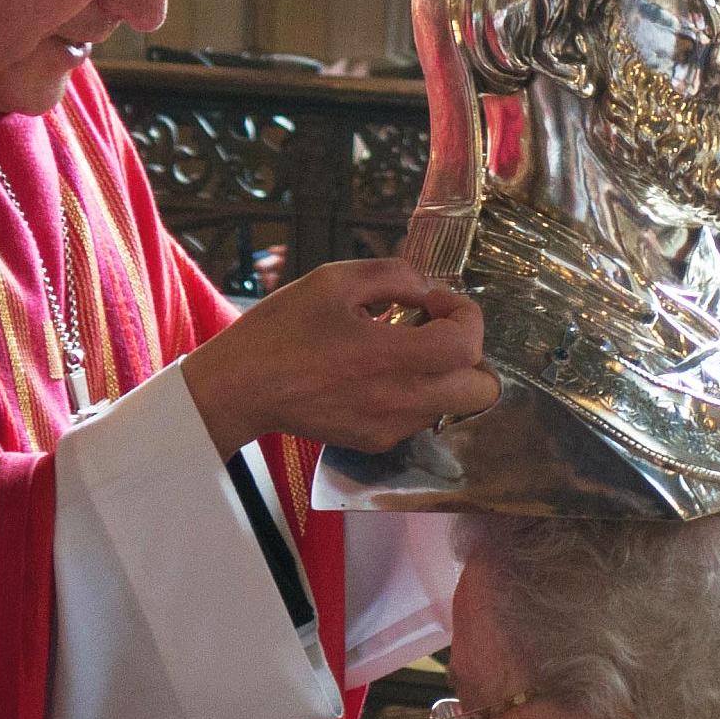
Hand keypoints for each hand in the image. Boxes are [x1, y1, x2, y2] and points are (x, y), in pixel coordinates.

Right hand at [183, 258, 495, 457]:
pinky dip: (417, 393)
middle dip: (469, 353)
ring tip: (401, 349)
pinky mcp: (375, 442)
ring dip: (443, 373)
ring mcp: (389, 427)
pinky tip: (380, 373)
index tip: (434, 301)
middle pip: (480, 389)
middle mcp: (396, 400)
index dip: (465, 314)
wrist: (239, 389)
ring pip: (453, 404)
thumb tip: (429, 290)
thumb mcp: (334, 280)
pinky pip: (421, 417)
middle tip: (434, 329)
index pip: (467, 345)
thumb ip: (394, 276)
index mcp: (386, 357)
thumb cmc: (281, 330)